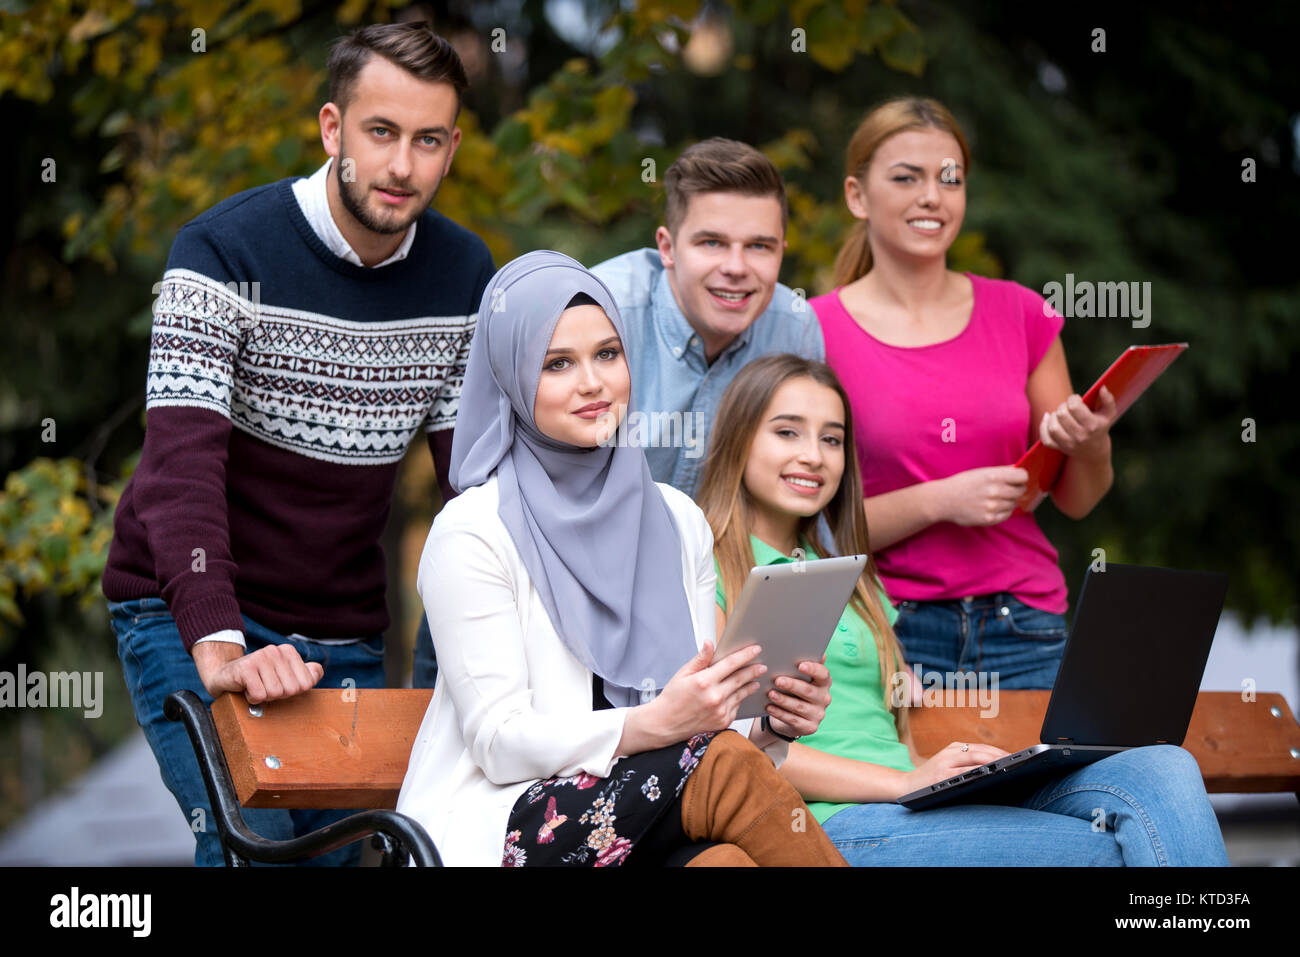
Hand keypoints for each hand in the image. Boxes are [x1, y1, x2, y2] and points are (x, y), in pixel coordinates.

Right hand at [192, 641, 323, 703]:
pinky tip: (246, 689)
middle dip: (278, 695)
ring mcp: (260, 657)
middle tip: (265, 686)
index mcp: (289, 651)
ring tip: (255, 687)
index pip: (305, 684)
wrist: (224, 675)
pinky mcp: (246, 668)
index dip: (291, 691)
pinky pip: (259, 695)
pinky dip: (252, 698)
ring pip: (275, 693)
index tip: (278, 684)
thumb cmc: (259, 678)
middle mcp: (275, 651)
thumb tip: (316, 672)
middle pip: (291, 690)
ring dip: (264, 697)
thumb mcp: (284, 675)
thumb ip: (306, 674)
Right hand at [644, 641, 765, 743]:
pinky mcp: (722, 722)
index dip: (745, 655)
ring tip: (755, 679)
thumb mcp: (683, 674)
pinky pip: (736, 707)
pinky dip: (740, 699)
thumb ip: (701, 659)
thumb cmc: (672, 698)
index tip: (755, 649)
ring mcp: (720, 711)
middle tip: (761, 665)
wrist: (665, 724)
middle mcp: (714, 697)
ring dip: (750, 685)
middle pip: (740, 679)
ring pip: (741, 694)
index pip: (730, 664)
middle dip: (753, 670)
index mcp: (704, 681)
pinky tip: (741, 694)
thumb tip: (710, 643)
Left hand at [765, 656, 831, 738]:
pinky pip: (793, 719)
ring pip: (799, 706)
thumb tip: (810, 650)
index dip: (813, 669)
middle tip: (777, 680)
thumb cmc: (795, 690)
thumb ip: (802, 664)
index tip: (800, 665)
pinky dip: (780, 713)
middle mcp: (824, 698)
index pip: (823, 674)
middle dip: (792, 685)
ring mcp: (818, 714)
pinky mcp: (810, 727)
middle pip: (808, 690)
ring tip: (769, 693)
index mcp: (824, 682)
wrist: (793, 716)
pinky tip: (769, 707)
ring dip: (783, 699)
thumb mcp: (799, 677)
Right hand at [897, 740, 1008, 798]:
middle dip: (1000, 755)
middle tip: (1017, 761)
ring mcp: (945, 762)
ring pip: (974, 757)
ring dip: (992, 760)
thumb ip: (965, 764)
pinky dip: (978, 770)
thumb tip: (993, 771)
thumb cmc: (930, 780)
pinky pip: (964, 771)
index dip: (998, 751)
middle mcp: (950, 751)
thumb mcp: (947, 766)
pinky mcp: (941, 774)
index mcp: (953, 748)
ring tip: (1008, 765)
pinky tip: (989, 773)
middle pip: (980, 750)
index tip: (1015, 757)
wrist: (906, 786)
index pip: (981, 747)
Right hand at [937, 466, 1028, 525]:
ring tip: (995, 498)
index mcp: (993, 476)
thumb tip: (1019, 470)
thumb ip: (1001, 471)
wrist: (944, 500)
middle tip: (1006, 489)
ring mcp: (992, 506)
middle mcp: (994, 491)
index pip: (1022, 476)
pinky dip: (1003, 510)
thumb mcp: (981, 472)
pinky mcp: (989, 519)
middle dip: (1016, 489)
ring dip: (1008, 501)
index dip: (1021, 478)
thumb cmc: (962, 484)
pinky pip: (1007, 514)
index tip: (1017, 479)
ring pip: (1014, 503)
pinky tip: (993, 506)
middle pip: (1020, 490)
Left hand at [1038, 386, 1115, 461]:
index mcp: (1092, 426)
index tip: (1076, 400)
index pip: (1074, 407)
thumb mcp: (1108, 414)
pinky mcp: (1059, 448)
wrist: (1094, 450)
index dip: (1073, 398)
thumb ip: (1108, 399)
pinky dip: (1044, 427)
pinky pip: (1045, 438)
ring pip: (1053, 426)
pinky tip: (1049, 420)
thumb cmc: (1100, 427)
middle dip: (1063, 406)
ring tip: (1060, 414)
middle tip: (1068, 407)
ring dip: (1054, 416)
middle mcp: (1080, 436)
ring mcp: (1068, 444)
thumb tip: (1102, 388)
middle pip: (1062, 414)